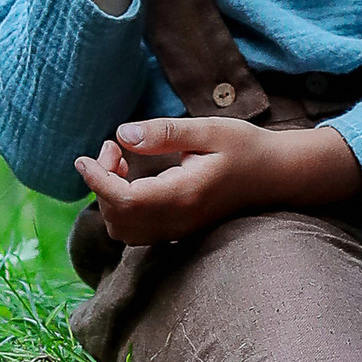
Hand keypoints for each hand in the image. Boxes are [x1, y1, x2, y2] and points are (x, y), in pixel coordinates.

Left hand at [74, 117, 361, 245]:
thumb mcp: (209, 129)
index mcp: (184, 193)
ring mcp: (179, 229)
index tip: (84, 158)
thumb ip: (165, 134)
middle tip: (112, 149)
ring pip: (124, 231)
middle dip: (102, 184)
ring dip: (110, 199)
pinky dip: (122, 209)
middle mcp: (179, 219)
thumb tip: (122, 134)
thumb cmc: (247, 148)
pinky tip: (132, 180)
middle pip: (118, 218)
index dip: (97, 180)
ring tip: (121, 164)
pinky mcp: (180, 230)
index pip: (124, 200)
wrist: (277, 176)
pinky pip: (137, 232)